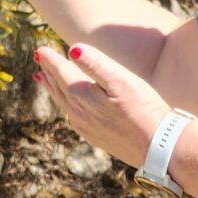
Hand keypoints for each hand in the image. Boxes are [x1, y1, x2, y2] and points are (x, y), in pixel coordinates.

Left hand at [34, 40, 169, 172]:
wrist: (158, 147)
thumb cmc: (144, 109)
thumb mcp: (121, 80)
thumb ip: (96, 64)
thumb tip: (72, 49)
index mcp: (83, 95)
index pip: (61, 72)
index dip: (50, 59)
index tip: (40, 49)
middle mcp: (79, 113)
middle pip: (59, 87)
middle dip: (49, 71)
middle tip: (39, 59)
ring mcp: (86, 127)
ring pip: (64, 103)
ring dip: (54, 88)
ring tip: (44, 79)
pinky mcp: (96, 137)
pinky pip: (73, 117)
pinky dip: (66, 104)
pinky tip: (70, 105)